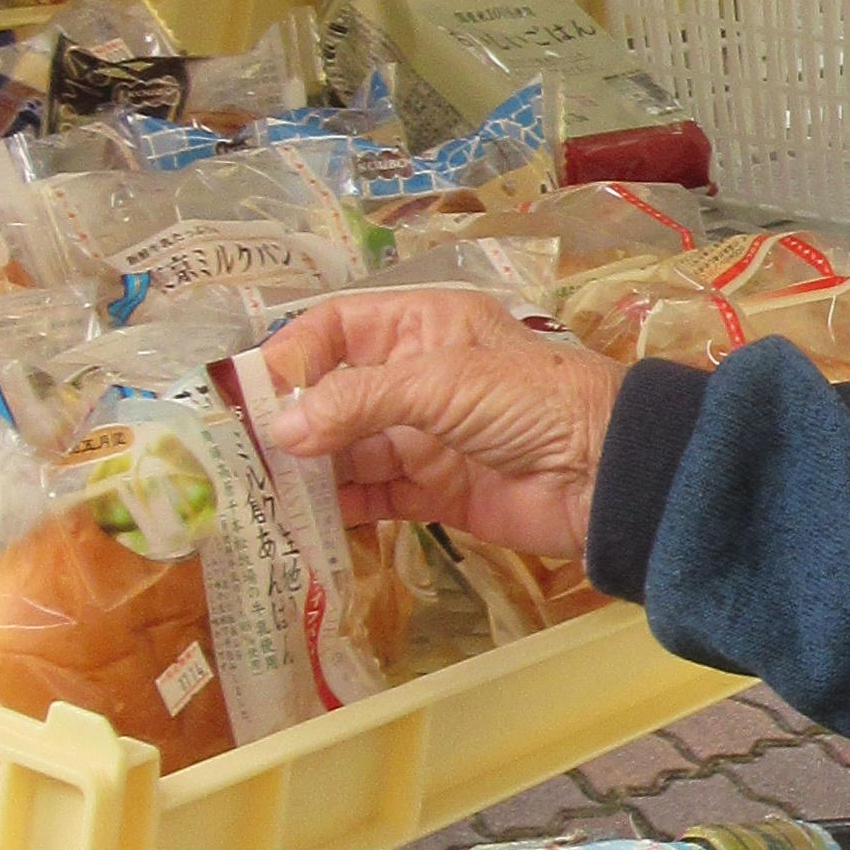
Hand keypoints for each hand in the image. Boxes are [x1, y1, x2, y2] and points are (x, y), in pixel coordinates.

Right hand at [254, 290, 622, 553]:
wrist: (610, 475)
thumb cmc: (532, 403)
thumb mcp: (442, 384)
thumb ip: (358, 402)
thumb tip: (279, 430)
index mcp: (421, 327)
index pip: (335, 328)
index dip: (291, 357)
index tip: (251, 398)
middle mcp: (415, 377)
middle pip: (331, 394)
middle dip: (288, 422)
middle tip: (239, 457)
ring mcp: (422, 437)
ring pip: (345, 450)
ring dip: (306, 470)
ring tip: (258, 495)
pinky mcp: (433, 492)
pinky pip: (372, 496)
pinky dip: (338, 508)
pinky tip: (301, 522)